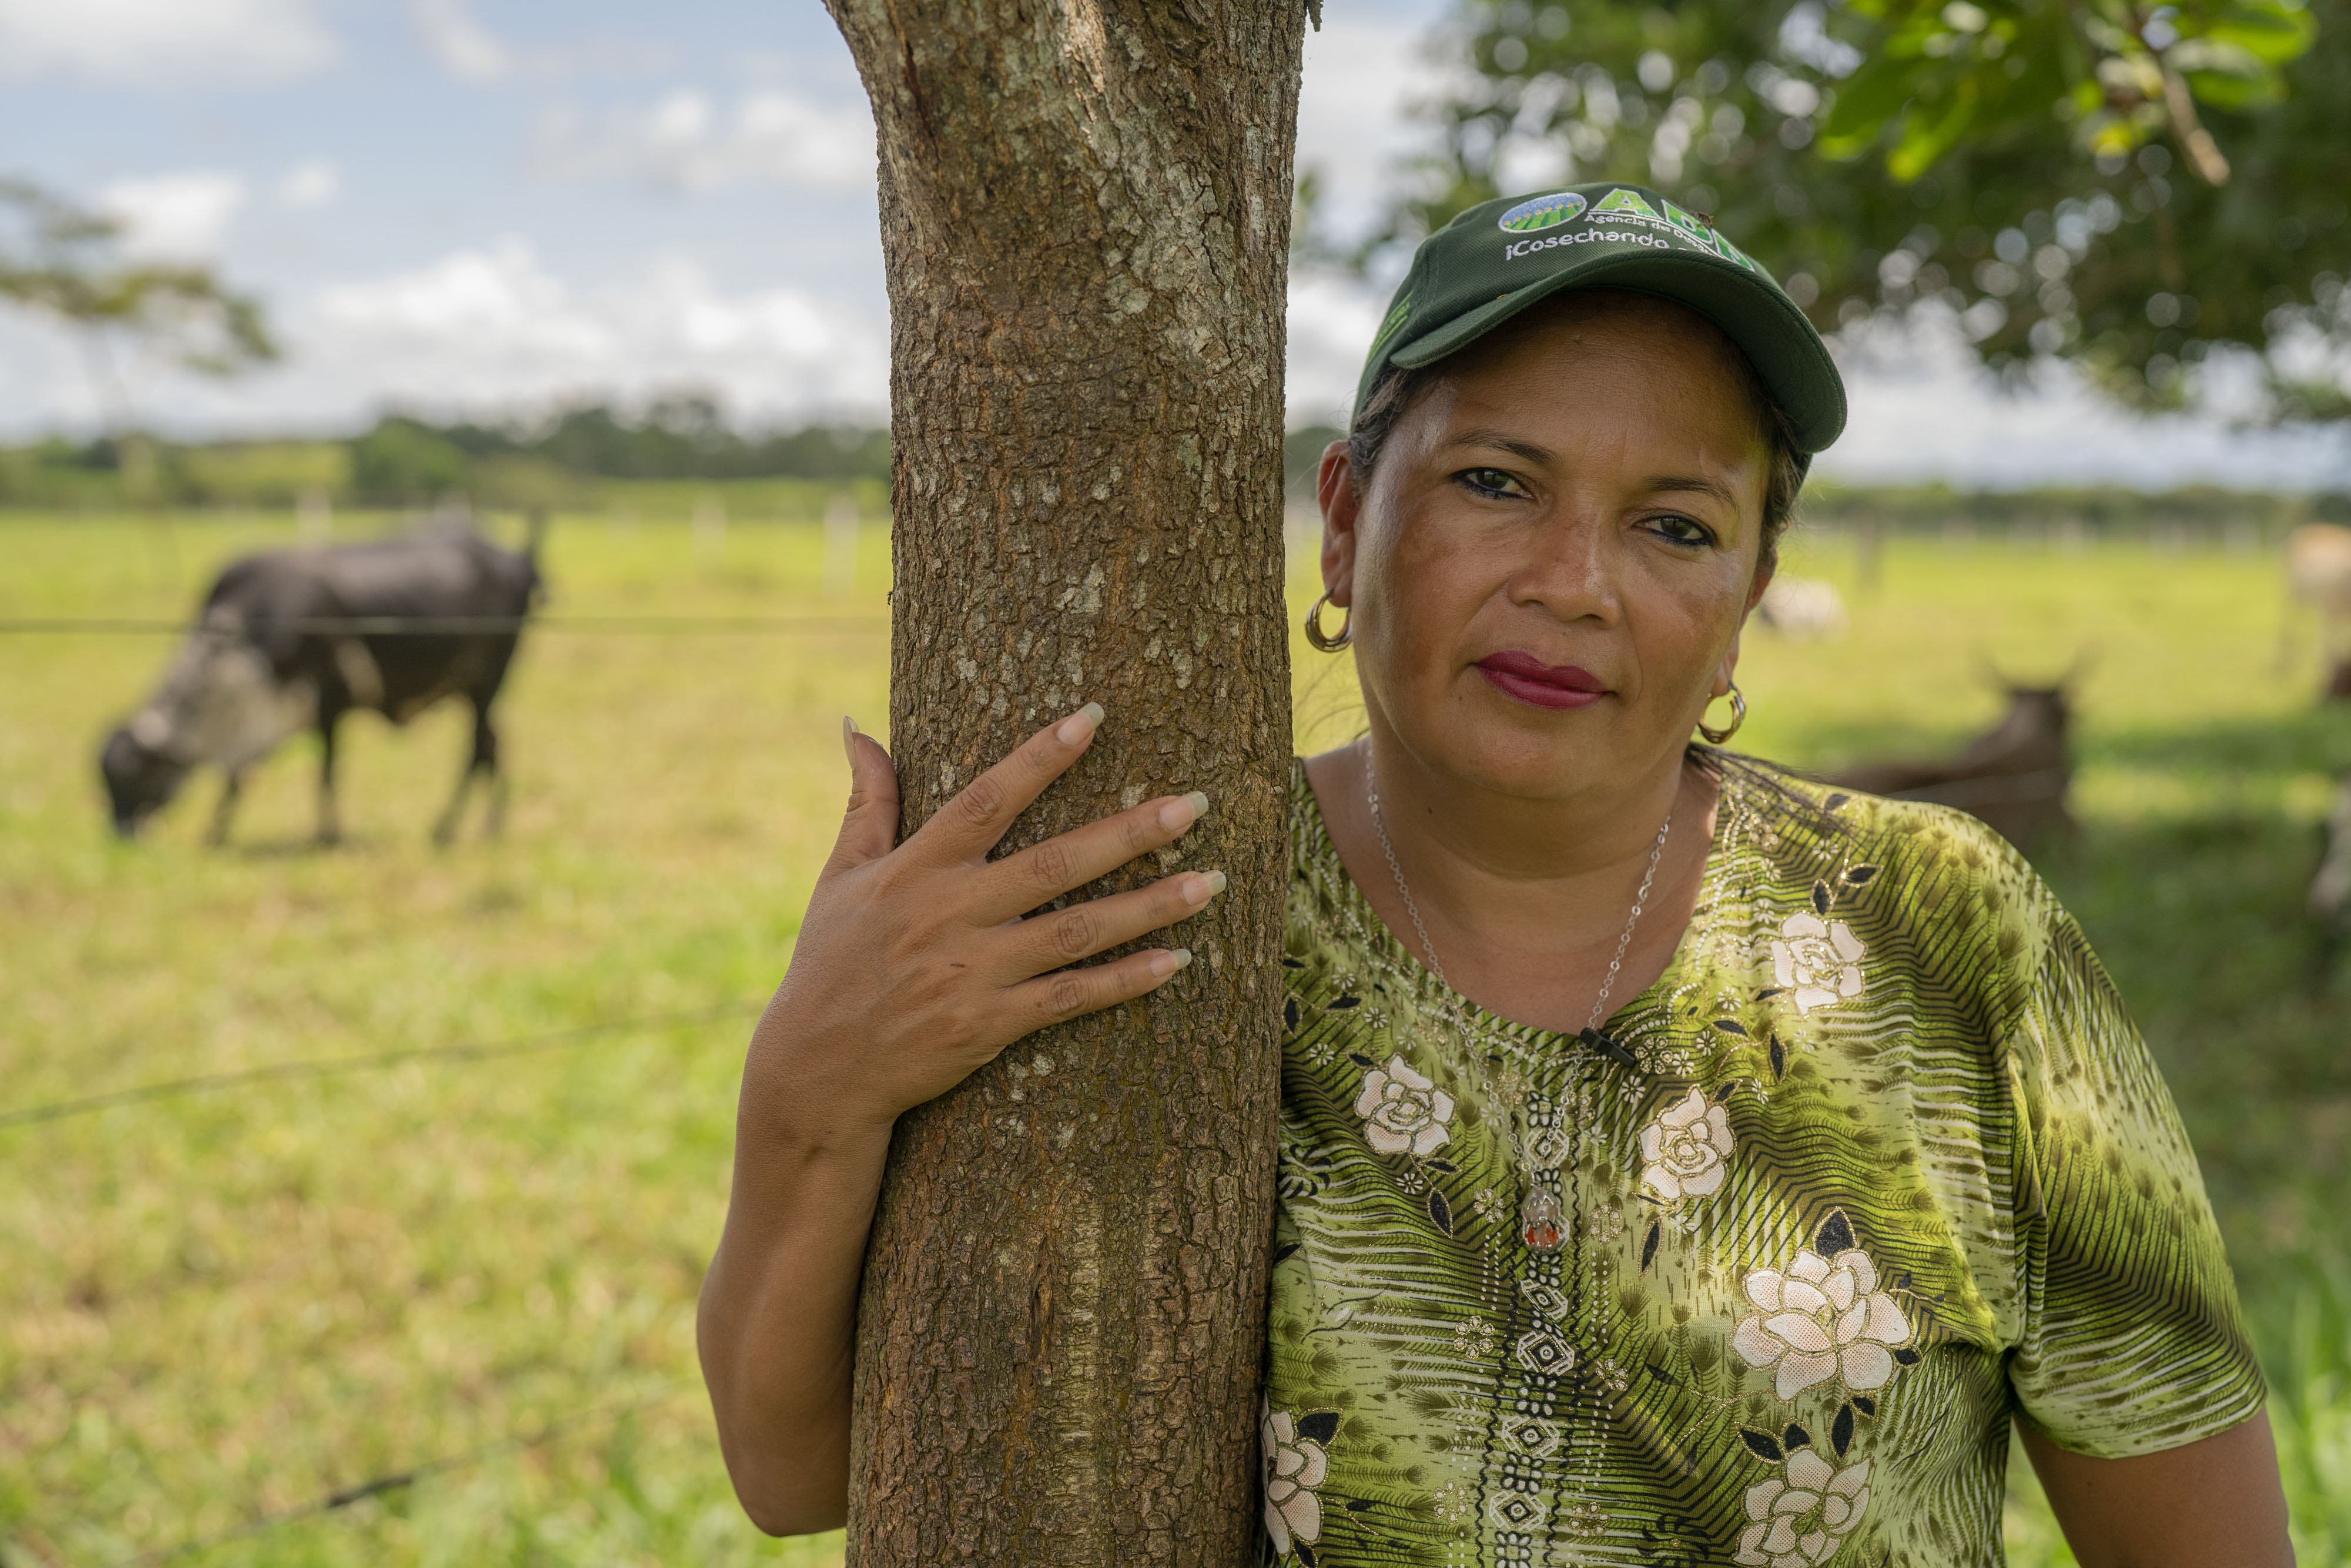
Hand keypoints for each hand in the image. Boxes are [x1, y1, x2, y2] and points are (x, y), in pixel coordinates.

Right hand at [744, 702, 1221, 1139]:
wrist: (816, 1072)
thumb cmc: (829, 965)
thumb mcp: (839, 878)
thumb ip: (868, 802)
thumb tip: (859, 725)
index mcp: (915, 870)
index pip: (987, 799)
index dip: (1039, 757)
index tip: (1094, 717)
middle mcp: (950, 915)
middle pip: (1053, 862)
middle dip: (1130, 832)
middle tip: (1196, 804)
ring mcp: (974, 973)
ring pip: (1077, 931)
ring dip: (1149, 906)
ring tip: (1210, 882)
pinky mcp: (990, 1026)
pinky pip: (1071, 998)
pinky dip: (1124, 981)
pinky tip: (1176, 961)